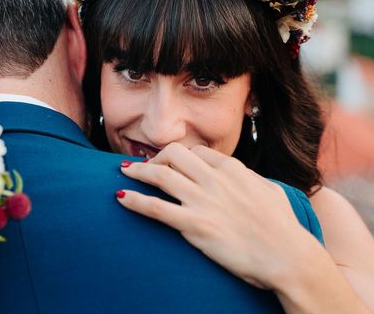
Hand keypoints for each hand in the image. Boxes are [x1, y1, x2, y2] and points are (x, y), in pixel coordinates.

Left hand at [116, 143, 314, 289]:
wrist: (289, 256)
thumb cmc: (284, 227)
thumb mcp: (270, 191)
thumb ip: (252, 179)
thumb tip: (244, 176)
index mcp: (232, 169)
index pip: (196, 151)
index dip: (177, 155)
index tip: (168, 162)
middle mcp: (214, 179)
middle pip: (173, 154)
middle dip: (155, 158)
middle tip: (145, 167)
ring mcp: (203, 200)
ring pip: (160, 175)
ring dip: (137, 171)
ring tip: (123, 172)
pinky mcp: (195, 225)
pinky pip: (155, 207)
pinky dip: (134, 200)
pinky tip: (120, 197)